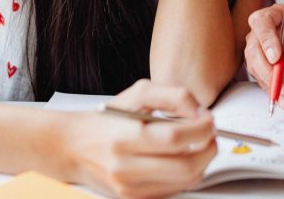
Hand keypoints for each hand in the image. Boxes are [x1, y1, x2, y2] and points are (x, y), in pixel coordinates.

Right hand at [62, 80, 217, 197]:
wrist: (73, 147)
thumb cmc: (107, 119)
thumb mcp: (138, 94)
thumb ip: (174, 96)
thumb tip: (200, 113)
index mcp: (126, 136)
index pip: (177, 138)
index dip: (203, 128)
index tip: (209, 120)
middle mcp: (127, 167)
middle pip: (186, 166)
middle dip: (208, 149)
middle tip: (210, 135)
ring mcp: (130, 187)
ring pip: (185, 181)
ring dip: (202, 162)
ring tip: (198, 145)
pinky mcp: (134, 198)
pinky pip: (174, 190)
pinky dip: (186, 175)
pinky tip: (181, 159)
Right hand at [244, 4, 283, 109]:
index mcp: (276, 16)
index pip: (261, 21)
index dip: (266, 39)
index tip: (276, 57)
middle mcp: (262, 32)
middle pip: (254, 49)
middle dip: (269, 70)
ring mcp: (257, 50)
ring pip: (255, 67)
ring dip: (274, 82)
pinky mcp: (258, 68)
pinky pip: (261, 81)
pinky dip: (273, 92)